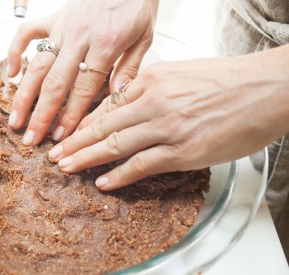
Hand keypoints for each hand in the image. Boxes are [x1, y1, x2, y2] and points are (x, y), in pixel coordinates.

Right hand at [6, 0, 157, 144]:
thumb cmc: (138, 6)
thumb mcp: (145, 37)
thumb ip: (130, 68)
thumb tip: (116, 99)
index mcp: (105, 44)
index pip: (84, 88)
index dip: (71, 115)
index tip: (61, 138)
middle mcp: (79, 37)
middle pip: (55, 83)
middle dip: (41, 115)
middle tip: (30, 140)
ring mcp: (62, 26)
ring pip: (36, 65)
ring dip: (23, 95)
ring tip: (14, 120)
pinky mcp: (53, 17)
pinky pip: (26, 33)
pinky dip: (14, 52)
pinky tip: (10, 74)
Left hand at [48, 46, 288, 190]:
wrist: (266, 88)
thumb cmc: (226, 80)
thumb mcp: (179, 73)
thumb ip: (150, 89)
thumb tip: (126, 105)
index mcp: (151, 80)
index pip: (107, 107)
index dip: (83, 123)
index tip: (68, 133)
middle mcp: (154, 102)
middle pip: (103, 126)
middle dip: (75, 143)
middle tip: (55, 155)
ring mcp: (167, 127)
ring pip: (115, 145)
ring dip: (87, 159)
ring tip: (67, 168)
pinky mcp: (183, 151)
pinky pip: (142, 165)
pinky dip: (120, 175)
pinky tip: (103, 182)